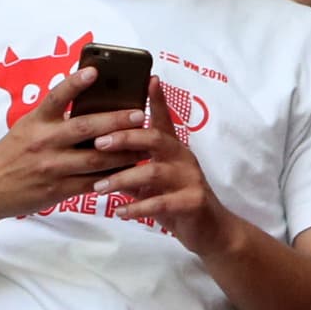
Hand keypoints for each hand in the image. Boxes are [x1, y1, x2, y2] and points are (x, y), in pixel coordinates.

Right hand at [0, 66, 147, 219]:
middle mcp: (43, 142)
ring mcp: (51, 167)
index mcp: (36, 121)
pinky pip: (90, 183)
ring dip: (122, 152)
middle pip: (84, 128)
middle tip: (139, 114)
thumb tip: (90, 97)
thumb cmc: (13, 152)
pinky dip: (111, 177)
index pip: (56, 97)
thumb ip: (54, 115)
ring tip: (144, 146)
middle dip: (115, 121)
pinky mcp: (57, 190)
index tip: (94, 71)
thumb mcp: (26, 126)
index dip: (75, 83)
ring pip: (94, 160)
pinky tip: (129, 171)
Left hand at [91, 77, 231, 254]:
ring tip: (99, 187)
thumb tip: (101, 157)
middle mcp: (183, 158)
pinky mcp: (193, 202)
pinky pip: (161, 202)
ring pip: (154, 171)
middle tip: (99, 143)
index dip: (157, 99)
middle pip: (156, 139)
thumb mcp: (155, 182)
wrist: (211, 231)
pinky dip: (138, 207)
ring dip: (123, 178)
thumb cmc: (177, 201)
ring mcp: (191, 179)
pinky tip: (120, 212)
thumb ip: (134, 167)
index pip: (164, 119)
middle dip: (125, 138)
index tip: (148, 79)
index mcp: (174, 149)